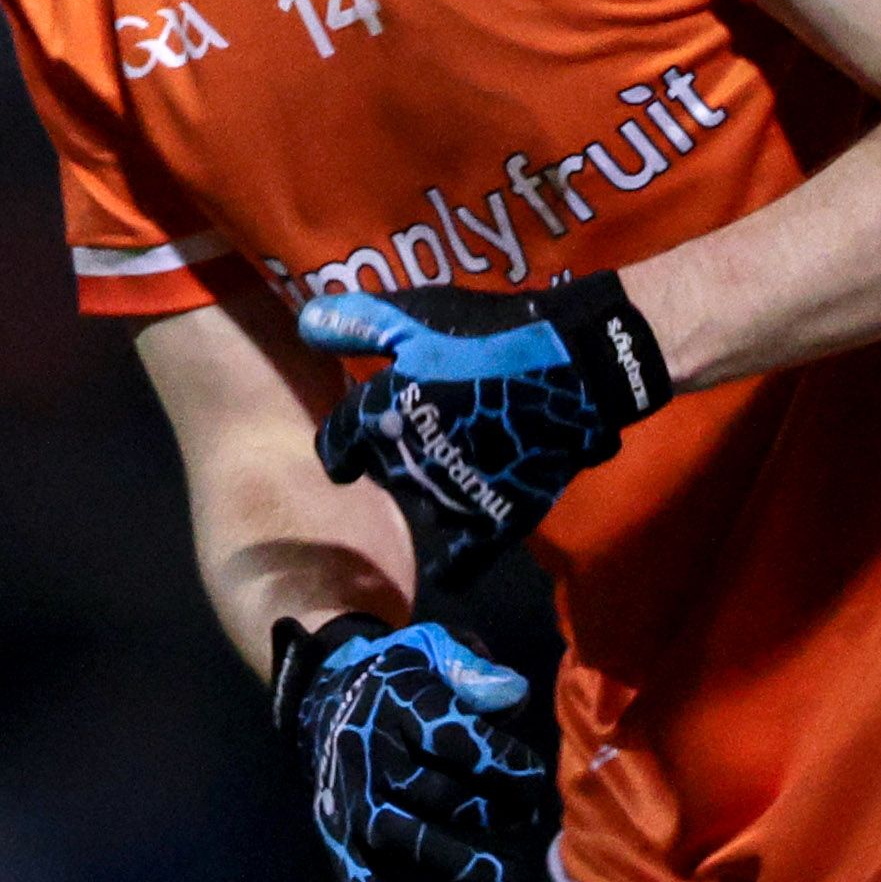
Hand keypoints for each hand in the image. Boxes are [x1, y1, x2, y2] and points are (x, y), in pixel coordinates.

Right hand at [270, 612, 554, 881]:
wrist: (329, 687)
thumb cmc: (407, 672)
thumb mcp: (436, 647)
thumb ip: (472, 667)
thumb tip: (513, 697)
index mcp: (396, 699)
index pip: (453, 737)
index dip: (500, 760)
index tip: (533, 777)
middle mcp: (367, 747)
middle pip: (437, 791)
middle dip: (491, 810)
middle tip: (527, 819)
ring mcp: (349, 791)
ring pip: (406, 832)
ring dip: (457, 858)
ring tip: (506, 879)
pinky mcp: (337, 825)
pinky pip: (352, 867)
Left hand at [296, 276, 669, 584]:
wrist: (576, 365)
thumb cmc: (489, 333)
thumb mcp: (415, 315)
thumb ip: (356, 324)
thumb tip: (304, 324)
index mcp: (381, 419)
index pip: (337, 446)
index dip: (340, 448)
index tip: (344, 455)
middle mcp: (407, 466)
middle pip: (385, 471)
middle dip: (394, 456)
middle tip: (422, 433)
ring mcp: (453, 497)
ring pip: (423, 503)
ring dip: (431, 487)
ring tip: (456, 461)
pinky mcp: (499, 519)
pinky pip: (464, 559)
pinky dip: (454, 564)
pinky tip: (447, 565)